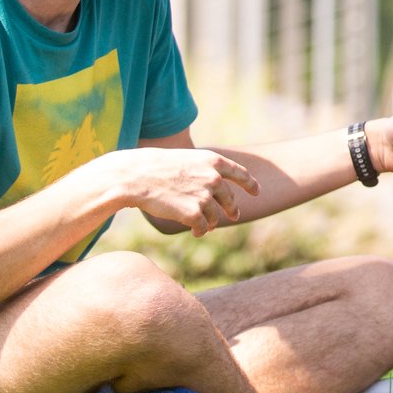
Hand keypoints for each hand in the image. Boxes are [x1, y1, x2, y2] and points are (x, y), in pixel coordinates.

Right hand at [109, 147, 259, 235]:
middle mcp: (213, 178)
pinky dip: (201, 231)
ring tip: (206, 226)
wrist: (135, 177)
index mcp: (213, 161)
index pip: (240, 173)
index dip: (250, 183)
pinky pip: (203, 227)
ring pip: (215, 215)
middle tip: (234, 216)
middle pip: (229, 198)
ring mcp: (204, 196)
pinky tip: (197, 232)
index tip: (257, 191)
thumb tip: (216, 185)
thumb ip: (203, 171)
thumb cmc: (155, 167)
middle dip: (232, 209)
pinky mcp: (193, 214)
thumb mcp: (186, 160)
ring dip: (211, 222)